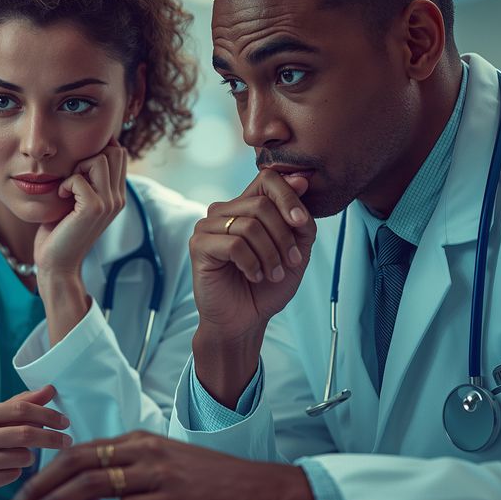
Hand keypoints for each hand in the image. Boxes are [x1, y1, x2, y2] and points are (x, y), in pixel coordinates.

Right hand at [0, 385, 72, 492]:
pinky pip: (12, 475)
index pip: (19, 409)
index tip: (63, 421)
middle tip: (65, 440)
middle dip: (51, 438)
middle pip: (24, 434)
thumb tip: (48, 391)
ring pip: (21, 457)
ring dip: (28, 456)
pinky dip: (16, 470)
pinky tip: (5, 466)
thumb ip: (19, 404)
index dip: (46, 414)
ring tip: (17, 453)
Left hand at [0, 431, 315, 499]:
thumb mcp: (165, 474)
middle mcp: (142, 452)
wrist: (263, 491)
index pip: (78, 452)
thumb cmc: (215, 485)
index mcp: (139, 442)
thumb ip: (124, 483)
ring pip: (87, 486)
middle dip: (34, 489)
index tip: (20, 496)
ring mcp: (155, 475)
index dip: (43, 474)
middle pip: (73, 463)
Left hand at [34, 138, 126, 277]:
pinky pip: (79, 178)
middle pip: (115, 151)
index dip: (99, 149)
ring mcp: (109, 203)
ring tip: (68, 186)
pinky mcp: (94, 208)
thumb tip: (84, 151)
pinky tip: (61, 196)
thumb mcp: (78, 200)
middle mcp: (119, 198)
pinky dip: (65, 184)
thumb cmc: (61, 230)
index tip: (79, 165)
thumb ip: (87, 179)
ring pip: (99, 159)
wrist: (58, 263)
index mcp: (117, 195)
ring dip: (77, 168)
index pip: (120, 153)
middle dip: (89, 155)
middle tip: (73, 175)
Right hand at [188, 169, 315, 404]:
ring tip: (273, 274)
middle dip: (283, 236)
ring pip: (249, 225)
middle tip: (290, 263)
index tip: (301, 223)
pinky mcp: (199, 245)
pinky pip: (234, 244)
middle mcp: (224, 211)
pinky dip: (252, 263)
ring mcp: (208, 226)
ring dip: (270, 254)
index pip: (267, 178)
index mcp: (246, 206)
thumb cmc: (268, 287)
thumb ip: (300, 219)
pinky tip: (254, 276)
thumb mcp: (297, 250)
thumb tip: (301, 180)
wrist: (245, 321)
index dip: (288, 196)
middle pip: (261, 203)